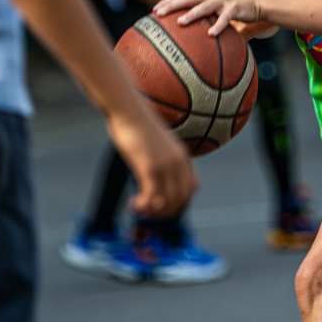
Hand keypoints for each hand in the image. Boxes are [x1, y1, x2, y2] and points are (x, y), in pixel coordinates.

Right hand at [107, 100, 196, 217]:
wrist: (129, 110)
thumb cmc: (137, 125)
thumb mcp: (157, 144)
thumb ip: (162, 159)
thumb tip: (155, 177)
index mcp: (183, 156)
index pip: (192, 188)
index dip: (179, 202)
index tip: (163, 206)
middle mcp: (178, 162)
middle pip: (181, 199)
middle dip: (164, 212)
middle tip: (147, 212)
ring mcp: (165, 165)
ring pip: (167, 202)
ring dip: (152, 211)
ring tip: (137, 208)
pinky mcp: (150, 167)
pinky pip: (151, 198)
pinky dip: (142, 206)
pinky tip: (131, 203)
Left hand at [154, 0, 262, 35]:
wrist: (259, 2)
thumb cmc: (235, 8)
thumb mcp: (217, 7)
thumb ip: (204, 14)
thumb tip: (189, 31)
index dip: (168, 0)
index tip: (154, 9)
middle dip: (172, 5)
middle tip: (158, 13)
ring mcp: (223, 0)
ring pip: (204, 7)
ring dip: (191, 14)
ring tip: (180, 23)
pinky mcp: (235, 8)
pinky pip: (225, 18)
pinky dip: (218, 26)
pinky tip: (211, 35)